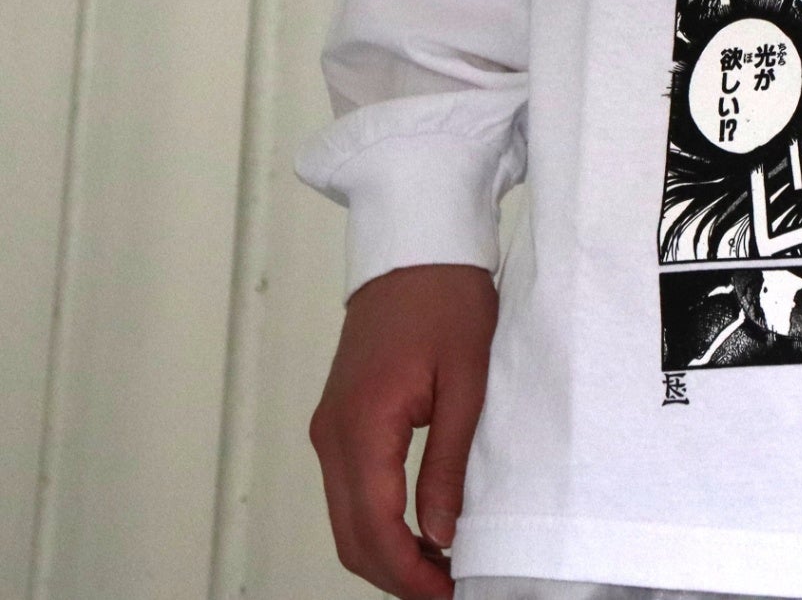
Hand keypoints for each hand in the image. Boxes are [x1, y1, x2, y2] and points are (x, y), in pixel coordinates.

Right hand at [308, 263, 498, 599]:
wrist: (418, 241)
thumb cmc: (447, 296)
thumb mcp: (467, 379)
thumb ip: (448, 461)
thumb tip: (442, 533)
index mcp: (363, 424)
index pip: (374, 529)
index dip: (409, 574)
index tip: (447, 593)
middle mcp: (332, 433)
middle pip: (350, 537)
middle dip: (395, 574)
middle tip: (448, 588)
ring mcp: (330, 426)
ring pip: (345, 518)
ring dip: (385, 552)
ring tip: (441, 564)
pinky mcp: (339, 418)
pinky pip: (349, 489)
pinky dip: (376, 520)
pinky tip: (419, 526)